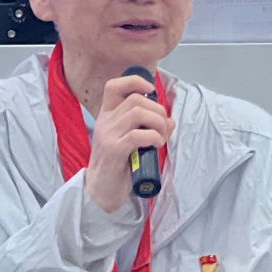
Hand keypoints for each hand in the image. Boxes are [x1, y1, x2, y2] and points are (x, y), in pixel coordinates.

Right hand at [84, 72, 173, 214]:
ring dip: (158, 123)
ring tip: (160, 138)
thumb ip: (149, 128)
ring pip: (138, 113)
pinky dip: (154, 137)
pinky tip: (156, 145)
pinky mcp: (114, 151)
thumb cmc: (118, 165)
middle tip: (162, 127)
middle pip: (135, 99)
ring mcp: (108, 135)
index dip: (134, 81)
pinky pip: (138, 135)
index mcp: (107, 115)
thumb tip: (170, 120)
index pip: (114, 86)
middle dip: (157, 110)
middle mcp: (105, 121)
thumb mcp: (132, 142)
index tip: (151, 91)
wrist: (101, 190)